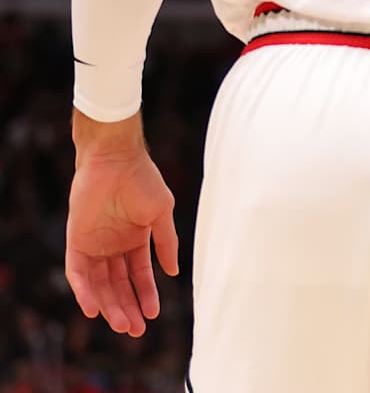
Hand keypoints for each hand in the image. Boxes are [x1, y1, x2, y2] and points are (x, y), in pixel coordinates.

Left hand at [66, 113, 179, 336]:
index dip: (147, 294)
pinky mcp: (76, 241)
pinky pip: (78, 273)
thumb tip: (172, 272)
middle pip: (119, 285)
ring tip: (120, 324)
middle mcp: (114, 245)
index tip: (154, 314)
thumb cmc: (143, 180)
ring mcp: (94, 244)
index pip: (140, 275)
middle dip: (128, 307)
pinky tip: (94, 309)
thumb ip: (166, 243)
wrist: (115, 161)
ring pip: (100, 284)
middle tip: (135, 330)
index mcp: (136, 238)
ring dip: (109, 305)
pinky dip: (85, 292)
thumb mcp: (161, 214)